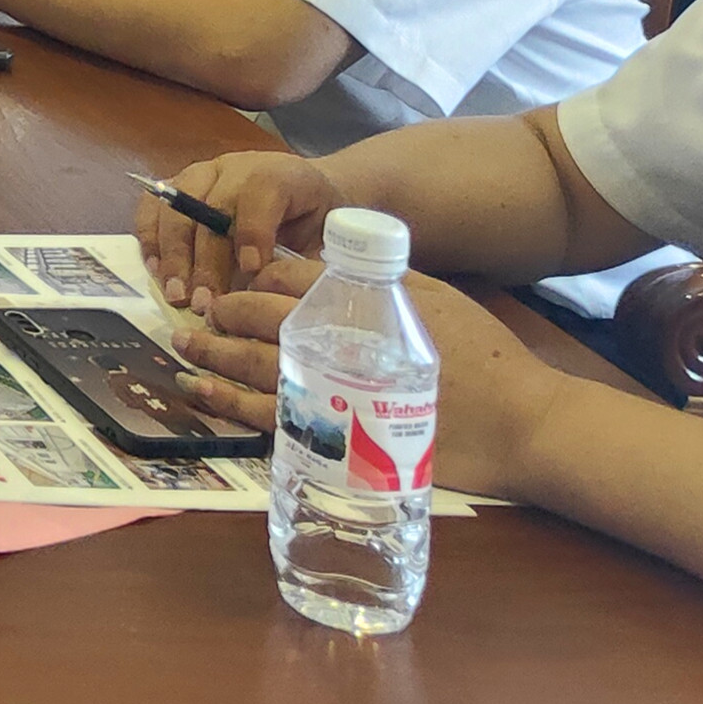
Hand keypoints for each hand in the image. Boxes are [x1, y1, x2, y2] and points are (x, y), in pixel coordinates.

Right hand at [135, 148, 342, 304]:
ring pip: (175, 208)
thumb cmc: (315, 222)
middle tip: (203, 303)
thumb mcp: (322, 240)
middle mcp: (235, 167)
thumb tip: (268, 295)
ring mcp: (202, 173)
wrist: (307, 192)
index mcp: (278, 174)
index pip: (258, 196)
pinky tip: (156, 271)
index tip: (252, 272)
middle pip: (209, 208)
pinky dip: (150, 239)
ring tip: (176, 294)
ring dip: (172, 255)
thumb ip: (298, 264)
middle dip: (204, 260)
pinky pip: (152, 206)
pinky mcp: (178, 184)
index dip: (252, 233)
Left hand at [170, 258, 554, 492]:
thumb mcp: (431, 301)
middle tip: (198, 317)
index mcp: (360, 301)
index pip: (288, 278)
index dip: (254, 279)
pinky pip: (268, 416)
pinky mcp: (336, 435)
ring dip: (211, 357)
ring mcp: (334, 390)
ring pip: (252, 367)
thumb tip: (332, 268)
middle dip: (222, 315)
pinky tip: (204, 393)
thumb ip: (380, 283)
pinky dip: (229, 402)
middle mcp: (339, 341)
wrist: (519, 422)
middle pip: (260, 319)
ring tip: (184, 349)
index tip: (238, 284)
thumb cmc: (484, 358)